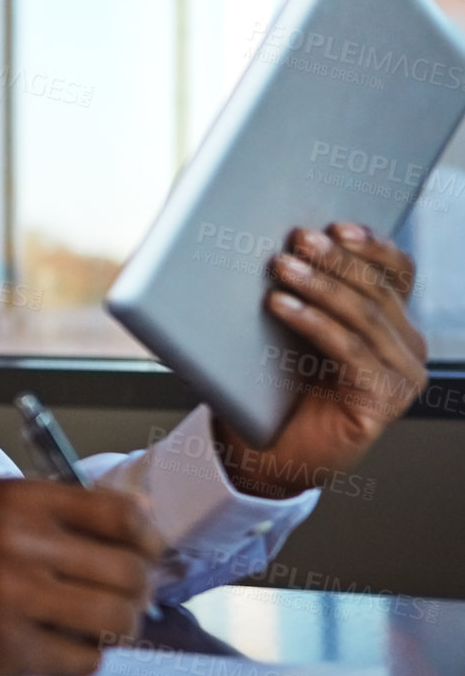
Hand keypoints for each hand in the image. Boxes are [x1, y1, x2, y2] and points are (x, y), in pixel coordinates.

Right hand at [0, 478, 163, 675]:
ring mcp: (10, 597)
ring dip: (120, 625)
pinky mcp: (4, 648)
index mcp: (16, 498)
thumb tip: (135, 522)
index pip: (118, 514)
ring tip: (101, 621)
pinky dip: (83, 655)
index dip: (147, 538)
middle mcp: (16, 542)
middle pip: (127, 571)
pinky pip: (82, 659)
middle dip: (139, 588)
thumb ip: (53, 505)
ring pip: (115, 619)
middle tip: (127, 594)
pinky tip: (62, 642)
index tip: (148, 551)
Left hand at [213, 222, 426, 496]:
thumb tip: (281, 241)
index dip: (372, 245)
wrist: (269, 450)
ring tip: (281, 267)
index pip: (397, 271)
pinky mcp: (383, 401)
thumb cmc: (279, 384)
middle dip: (335, 260)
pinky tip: (281, 305)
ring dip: (319, 285)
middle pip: (376, 289)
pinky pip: (349, 349)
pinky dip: (314, 322)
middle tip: (298, 238)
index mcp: (393, 323)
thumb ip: (305, 289)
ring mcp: (401, 377)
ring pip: (363, 316)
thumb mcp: (296, 327)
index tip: (337, 225)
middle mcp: (407, 348)